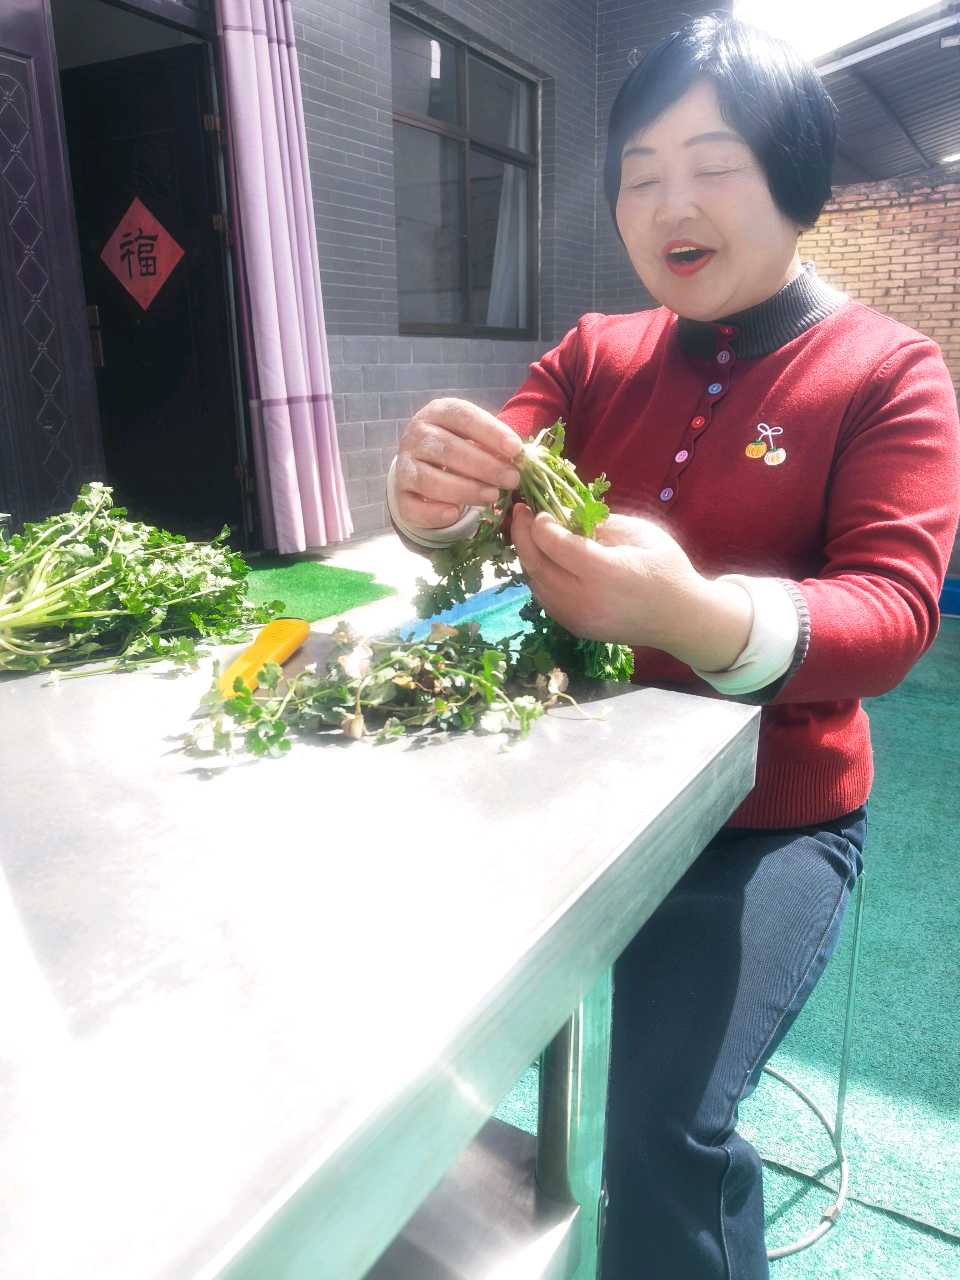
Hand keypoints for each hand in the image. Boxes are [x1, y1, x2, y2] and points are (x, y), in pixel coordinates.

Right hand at [394, 398, 522, 529]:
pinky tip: (455, 513)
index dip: (490, 432)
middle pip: (448, 449)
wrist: (423, 462)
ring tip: (492, 496)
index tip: (516, 449)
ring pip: (429, 479)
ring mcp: (404, 465)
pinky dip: (434, 512)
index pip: (463, 417)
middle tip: (511, 479)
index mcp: (437, 412)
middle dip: (485, 466)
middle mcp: (415, 435)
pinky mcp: (400, 494)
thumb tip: (519, 457)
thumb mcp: (476, 436)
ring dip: (465, 489)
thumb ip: (494, 444)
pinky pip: (413, 506)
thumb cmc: (459, 445)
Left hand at [510, 507, 752, 669]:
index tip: (540, 508)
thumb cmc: (666, 569)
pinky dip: (539, 576)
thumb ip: (601, 523)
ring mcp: (576, 617)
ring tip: (530, 534)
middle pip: (536, 564)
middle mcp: (584, 598)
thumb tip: (565, 514)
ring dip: (528, 556)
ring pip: (535, 583)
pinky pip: (545, 598)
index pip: (554, 544)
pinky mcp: (574, 627)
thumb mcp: (641, 533)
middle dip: (522, 535)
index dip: (540, 523)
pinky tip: (546, 559)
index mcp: (604, 571)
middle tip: (520, 513)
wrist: (680, 618)